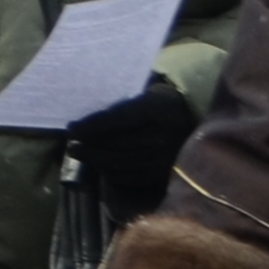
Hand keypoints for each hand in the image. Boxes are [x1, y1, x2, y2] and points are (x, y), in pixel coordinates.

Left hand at [68, 74, 201, 220]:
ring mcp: (168, 156)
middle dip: (91, 146)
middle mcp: (165, 134)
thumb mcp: (147, 92)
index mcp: (158, 108)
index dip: (93, 126)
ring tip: (79, 155)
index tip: (71, 129)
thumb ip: (123, 103)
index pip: (119, 119)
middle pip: (120, 143)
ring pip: (125, 162)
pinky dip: (113, 173)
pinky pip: (135, 176)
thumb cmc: (162, 101)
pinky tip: (99, 166)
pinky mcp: (168, 172)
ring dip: (98, 161)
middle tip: (71, 146)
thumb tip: (87, 116)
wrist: (197, 119)